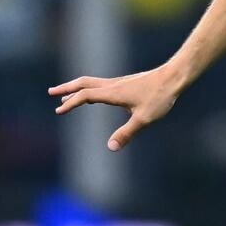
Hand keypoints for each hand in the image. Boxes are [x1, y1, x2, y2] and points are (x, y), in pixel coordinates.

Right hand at [48, 66, 180, 150]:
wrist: (174, 78)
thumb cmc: (160, 97)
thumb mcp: (144, 119)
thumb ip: (126, 133)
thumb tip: (110, 147)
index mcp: (113, 93)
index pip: (85, 96)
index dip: (71, 103)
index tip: (58, 111)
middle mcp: (113, 85)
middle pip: (83, 83)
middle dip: (66, 89)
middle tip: (51, 93)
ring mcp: (119, 83)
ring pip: (92, 83)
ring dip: (77, 89)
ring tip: (66, 97)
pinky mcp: (126, 83)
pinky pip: (101, 85)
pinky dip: (90, 90)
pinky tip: (94, 98)